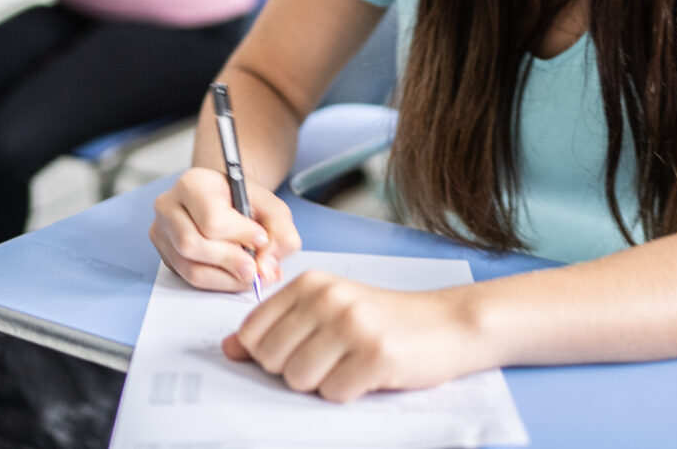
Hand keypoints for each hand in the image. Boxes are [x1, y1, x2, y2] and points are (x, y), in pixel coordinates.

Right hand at [150, 166, 300, 291]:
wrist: (224, 200)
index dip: (239, 234)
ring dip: (225, 278)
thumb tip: (266, 268)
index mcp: (193, 183)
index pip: (210, 218)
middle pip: (192, 244)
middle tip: (255, 270)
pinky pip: (188, 278)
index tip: (261, 239)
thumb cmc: (244, 201)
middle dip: (229, 261)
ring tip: (249, 274)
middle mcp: (169, 206)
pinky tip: (234, 276)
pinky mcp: (165, 254)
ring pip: (189, 267)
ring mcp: (162, 232)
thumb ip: (280, 233)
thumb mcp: (271, 207)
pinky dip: (217, 282)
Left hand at [225, 274, 481, 400]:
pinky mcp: (375, 355)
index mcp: (310, 283)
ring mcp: (351, 325)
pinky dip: (347, 392)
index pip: (253, 332)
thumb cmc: (383, 319)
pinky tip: (368, 374)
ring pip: (298, 379)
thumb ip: (277, 327)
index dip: (267, 354)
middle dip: (295, 370)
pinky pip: (333, 393)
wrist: (447, 324)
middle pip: (271, 359)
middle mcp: (327, 298)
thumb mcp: (327, 310)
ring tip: (348, 365)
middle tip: (330, 359)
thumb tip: (229, 348)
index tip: (297, 350)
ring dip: (321, 383)